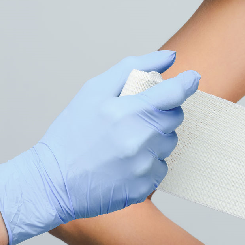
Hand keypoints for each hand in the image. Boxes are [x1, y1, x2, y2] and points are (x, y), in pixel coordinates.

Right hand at [0, 51, 199, 244]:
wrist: (52, 182)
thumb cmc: (71, 133)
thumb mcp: (93, 91)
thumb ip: (133, 68)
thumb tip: (169, 57)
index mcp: (126, 111)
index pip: (174, 93)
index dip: (187, 83)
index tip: (192, 78)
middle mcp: (139, 139)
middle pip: (175, 118)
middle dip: (161, 113)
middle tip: (135, 117)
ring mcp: (143, 166)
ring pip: (170, 143)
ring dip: (156, 139)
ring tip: (125, 142)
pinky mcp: (144, 187)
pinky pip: (161, 168)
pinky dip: (148, 163)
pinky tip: (124, 163)